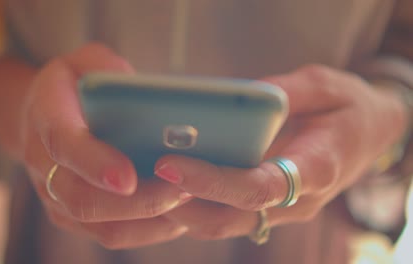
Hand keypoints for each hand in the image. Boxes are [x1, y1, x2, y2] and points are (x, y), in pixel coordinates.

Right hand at [18, 44, 190, 247]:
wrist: (42, 116)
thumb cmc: (73, 85)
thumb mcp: (85, 60)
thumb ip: (108, 67)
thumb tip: (143, 91)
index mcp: (46, 117)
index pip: (64, 144)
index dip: (94, 164)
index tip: (127, 178)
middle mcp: (44, 165)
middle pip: (83, 200)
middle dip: (137, 201)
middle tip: (181, 190)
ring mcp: (57, 196)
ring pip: (102, 226)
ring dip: (149, 219)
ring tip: (188, 202)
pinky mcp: (74, 215)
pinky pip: (112, 234)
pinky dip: (148, 229)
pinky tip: (178, 214)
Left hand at [154, 65, 408, 239]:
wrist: (368, 136)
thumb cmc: (349, 109)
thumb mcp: (326, 86)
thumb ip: (285, 94)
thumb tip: (240, 100)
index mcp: (315, 170)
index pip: (257, 188)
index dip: (212, 181)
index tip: (169, 163)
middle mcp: (294, 201)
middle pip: (229, 217)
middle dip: (181, 202)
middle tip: (138, 175)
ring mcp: (278, 211)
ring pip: (220, 223)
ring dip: (178, 209)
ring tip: (138, 181)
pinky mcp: (263, 207)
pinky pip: (221, 214)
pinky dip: (190, 205)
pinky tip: (161, 181)